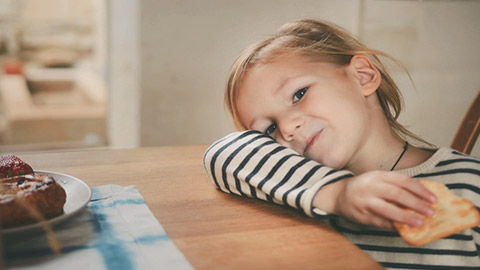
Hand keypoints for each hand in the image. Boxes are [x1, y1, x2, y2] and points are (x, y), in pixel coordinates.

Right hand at [319, 171, 436, 229]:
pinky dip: (394, 226)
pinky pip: (381, 222)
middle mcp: (371, 187)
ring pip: (387, 210)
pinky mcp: (362, 216)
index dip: (420, 190)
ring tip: (420, 223)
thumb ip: (396, 186)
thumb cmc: (365, 187)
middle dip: (416, 204)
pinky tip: (405, 229)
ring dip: (405, 217)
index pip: (403, 181)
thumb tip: (423, 197)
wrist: (339, 195)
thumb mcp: (378, 180)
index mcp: (378, 175)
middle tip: (430, 212)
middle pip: (396, 194)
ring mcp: (365, 202)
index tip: (433, 199)